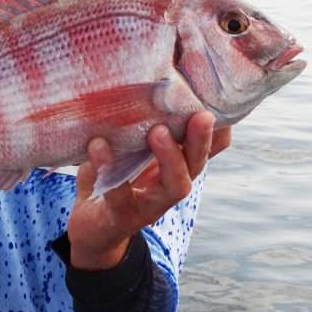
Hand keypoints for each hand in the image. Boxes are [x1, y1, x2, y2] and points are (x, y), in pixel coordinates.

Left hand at [67, 111, 231, 270]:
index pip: (209, 149)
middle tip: (200, 115)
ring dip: (170, 158)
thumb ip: (144, 128)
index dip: (219, 130)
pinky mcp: (120, 215)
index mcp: (177, 167)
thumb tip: (154, 83)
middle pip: (197, 165)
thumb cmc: (116, 178)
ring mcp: (150, 205)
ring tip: (159, 132)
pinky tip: (98, 144)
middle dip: (201, 141)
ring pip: (175, 186)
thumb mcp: (133, 151)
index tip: (219, 102)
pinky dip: (108, 166)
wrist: (92, 228)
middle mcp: (170, 186)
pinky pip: (119, 193)